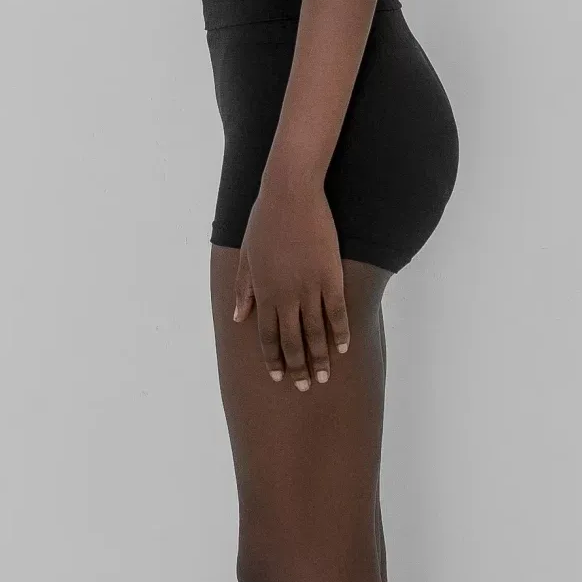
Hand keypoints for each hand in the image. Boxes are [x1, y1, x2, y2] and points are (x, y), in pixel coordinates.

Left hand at [232, 172, 351, 387]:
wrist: (290, 194)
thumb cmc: (264, 220)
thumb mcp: (246, 255)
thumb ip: (244, 289)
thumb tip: (239, 317)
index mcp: (264, 291)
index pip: (266, 335)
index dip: (273, 358)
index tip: (278, 376)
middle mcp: (286, 295)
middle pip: (291, 340)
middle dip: (296, 367)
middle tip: (303, 387)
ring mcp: (310, 287)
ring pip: (315, 332)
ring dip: (319, 357)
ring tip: (323, 377)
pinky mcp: (330, 276)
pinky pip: (336, 311)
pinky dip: (340, 332)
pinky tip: (343, 348)